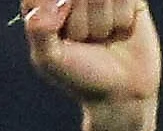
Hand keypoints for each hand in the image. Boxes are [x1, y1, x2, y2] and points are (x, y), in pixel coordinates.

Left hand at [23, 0, 158, 130]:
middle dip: (80, 23)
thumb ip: (39, 31)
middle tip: (83, 41)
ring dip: (102, 22)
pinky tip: (119, 30)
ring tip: (101, 37)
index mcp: (43, 7)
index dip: (55, 10)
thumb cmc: (79, 76)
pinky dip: (122, 16)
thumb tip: (47, 6)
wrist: (121, 91)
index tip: (60, 28)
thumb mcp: (49, 59)